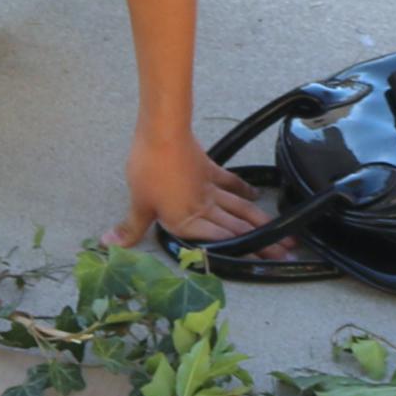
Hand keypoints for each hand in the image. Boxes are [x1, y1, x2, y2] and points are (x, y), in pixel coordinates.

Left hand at [113, 129, 268, 249]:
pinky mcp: (210, 170)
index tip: (265, 262)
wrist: (162, 134)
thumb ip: (130, 228)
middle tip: (286, 253)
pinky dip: (244, 190)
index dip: (244, 254)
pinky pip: (231, 184)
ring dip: (261, 223)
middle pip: (237, 230)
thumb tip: (109, 244)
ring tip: (282, 233)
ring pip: (240, 210)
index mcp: (187, 222)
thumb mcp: (137, 202)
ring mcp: (210, 190)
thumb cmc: (149, 170)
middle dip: (262, 243)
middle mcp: (204, 209)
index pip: (219, 243)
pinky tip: (257, 196)